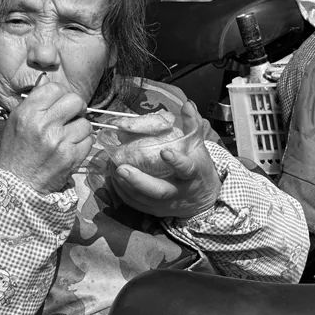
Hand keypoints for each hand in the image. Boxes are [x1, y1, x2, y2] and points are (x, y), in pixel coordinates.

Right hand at [0, 78, 91, 193]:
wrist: (18, 184)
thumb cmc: (16, 152)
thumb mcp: (16, 121)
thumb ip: (33, 101)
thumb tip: (47, 80)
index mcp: (27, 113)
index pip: (55, 88)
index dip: (61, 94)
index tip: (61, 103)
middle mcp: (44, 125)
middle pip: (75, 101)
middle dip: (77, 108)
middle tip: (72, 116)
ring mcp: (59, 141)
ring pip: (85, 122)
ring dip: (80, 128)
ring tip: (69, 135)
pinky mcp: (71, 157)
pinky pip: (89, 141)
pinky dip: (83, 144)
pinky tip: (71, 147)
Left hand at [110, 102, 221, 218]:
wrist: (202, 199)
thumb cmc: (198, 167)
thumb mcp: (199, 146)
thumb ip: (193, 125)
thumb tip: (187, 104)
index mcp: (192, 174)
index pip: (186, 168)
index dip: (176, 161)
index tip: (164, 152)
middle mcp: (179, 191)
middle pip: (159, 190)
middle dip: (139, 180)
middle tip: (121, 168)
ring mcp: (166, 204)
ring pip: (144, 199)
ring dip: (125, 185)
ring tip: (112, 169)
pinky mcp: (155, 210)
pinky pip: (136, 204)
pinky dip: (122, 192)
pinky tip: (114, 178)